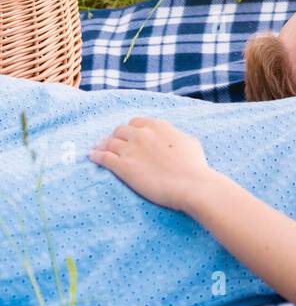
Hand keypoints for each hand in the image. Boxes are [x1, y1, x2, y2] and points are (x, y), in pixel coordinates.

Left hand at [89, 117, 210, 210]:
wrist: (190, 183)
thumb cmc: (194, 165)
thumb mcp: (189, 142)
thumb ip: (177, 136)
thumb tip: (175, 138)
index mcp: (158, 126)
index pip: (137, 122)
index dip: (131, 130)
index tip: (129, 136)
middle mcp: (142, 134)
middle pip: (120, 130)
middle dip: (116, 136)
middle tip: (113, 144)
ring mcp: (131, 149)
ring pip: (109, 142)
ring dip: (103, 145)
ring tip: (98, 149)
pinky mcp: (123, 166)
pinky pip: (104, 157)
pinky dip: (96, 156)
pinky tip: (92, 157)